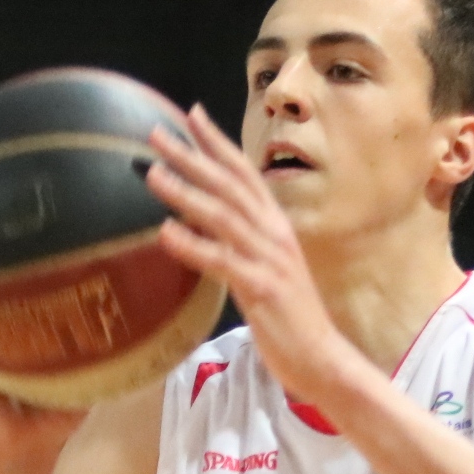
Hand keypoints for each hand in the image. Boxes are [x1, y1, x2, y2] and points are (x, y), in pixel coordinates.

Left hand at [142, 107, 363, 411]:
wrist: (321, 358)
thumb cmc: (288, 318)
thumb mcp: (263, 269)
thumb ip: (238, 242)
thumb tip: (201, 222)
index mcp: (275, 226)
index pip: (244, 173)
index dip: (218, 143)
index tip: (190, 114)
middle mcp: (274, 234)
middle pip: (230, 185)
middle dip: (193, 156)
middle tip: (157, 133)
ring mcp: (270, 260)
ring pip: (224, 216)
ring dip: (186, 192)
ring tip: (152, 174)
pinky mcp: (263, 288)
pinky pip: (222, 261)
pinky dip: (193, 244)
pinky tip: (166, 233)